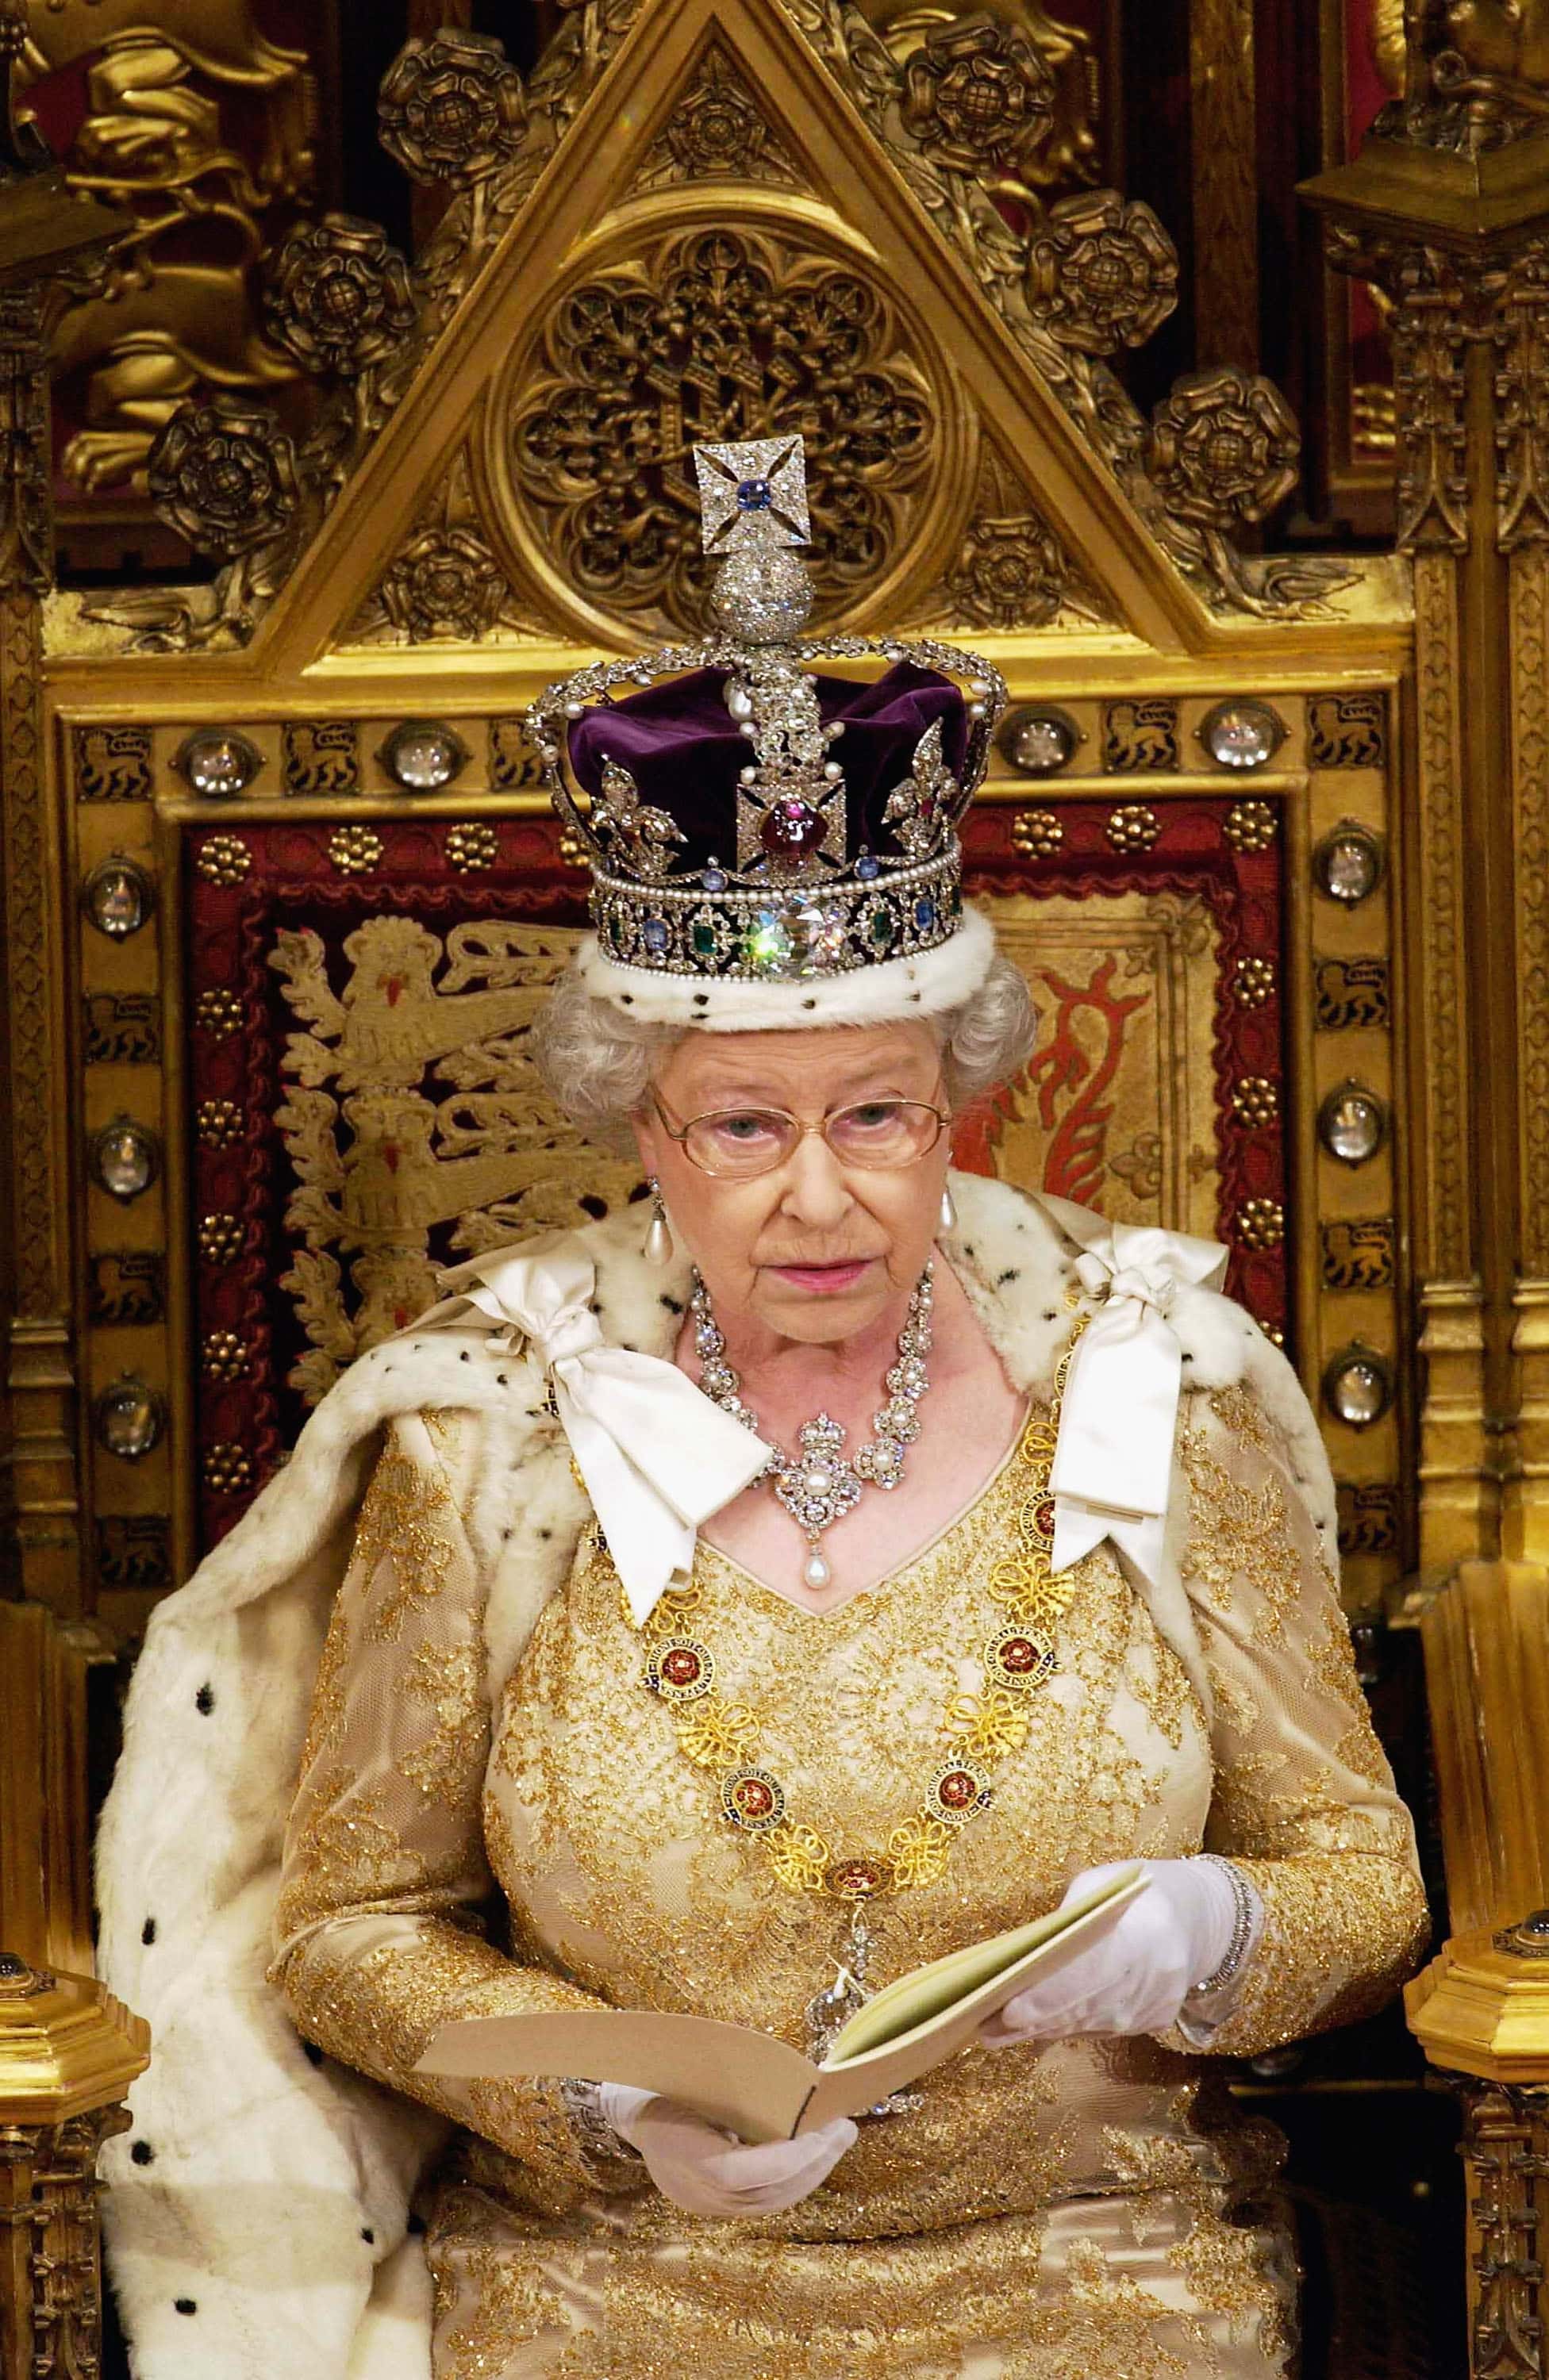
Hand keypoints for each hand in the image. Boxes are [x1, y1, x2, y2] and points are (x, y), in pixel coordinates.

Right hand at [600, 2084, 856, 2217]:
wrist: (626, 2108)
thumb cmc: (663, 2077)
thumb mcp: (692, 2071)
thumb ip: (736, 2085)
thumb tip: (795, 2080)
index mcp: (682, 2154)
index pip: (742, 2172)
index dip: (788, 2157)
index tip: (822, 2130)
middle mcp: (695, 2189)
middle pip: (766, 2192)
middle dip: (814, 2161)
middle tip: (845, 2128)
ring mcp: (704, 2203)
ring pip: (770, 2201)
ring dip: (811, 2171)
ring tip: (838, 2138)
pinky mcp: (714, 2205)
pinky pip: (762, 2200)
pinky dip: (792, 2178)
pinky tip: (812, 2154)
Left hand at [979, 1859, 1242, 2045]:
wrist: (1198, 1918)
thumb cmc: (1137, 1893)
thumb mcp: (1102, 1884)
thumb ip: (1068, 1918)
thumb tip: (1026, 1955)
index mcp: (1138, 1939)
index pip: (1084, 1976)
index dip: (1046, 1997)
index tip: (1010, 2011)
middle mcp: (1146, 1984)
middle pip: (1078, 2010)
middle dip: (1030, 2022)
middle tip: (984, 2029)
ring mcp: (1150, 2010)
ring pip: (1083, 2026)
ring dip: (1039, 2031)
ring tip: (995, 2033)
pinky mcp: (1150, 2024)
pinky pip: (1098, 2029)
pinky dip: (1065, 2027)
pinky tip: (1034, 2029)